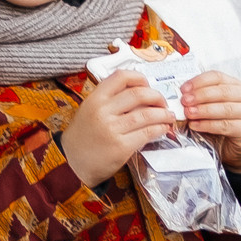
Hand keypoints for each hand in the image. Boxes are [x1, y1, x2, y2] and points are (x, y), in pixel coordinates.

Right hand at [62, 66, 177, 187]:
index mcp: (95, 99)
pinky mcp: (121, 146)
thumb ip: (109, 100)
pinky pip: (147, 133)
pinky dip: (160, 128)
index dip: (139, 78)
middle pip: (139, 94)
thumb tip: (139, 93)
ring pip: (147, 114)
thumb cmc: (82, 138)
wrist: (72, 164)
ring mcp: (112, 129)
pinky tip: (162, 128)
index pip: (122, 77)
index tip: (147, 85)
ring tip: (168, 115)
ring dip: (163, 114)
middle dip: (157, 96)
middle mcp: (103, 111)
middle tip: (162, 102)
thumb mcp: (88, 110)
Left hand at [183, 71, 240, 175]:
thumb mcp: (215, 107)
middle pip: (223, 92)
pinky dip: (208, 125)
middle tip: (185, 101)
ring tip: (188, 113)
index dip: (199, 81)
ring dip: (204, 110)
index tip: (184, 89)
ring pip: (225, 109)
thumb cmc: (224, 123)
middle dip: (201, 95)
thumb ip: (203, 100)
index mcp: (237, 86)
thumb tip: (182, 97)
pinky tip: (195, 125)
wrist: (239, 147)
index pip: (218, 77)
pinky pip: (225, 126)